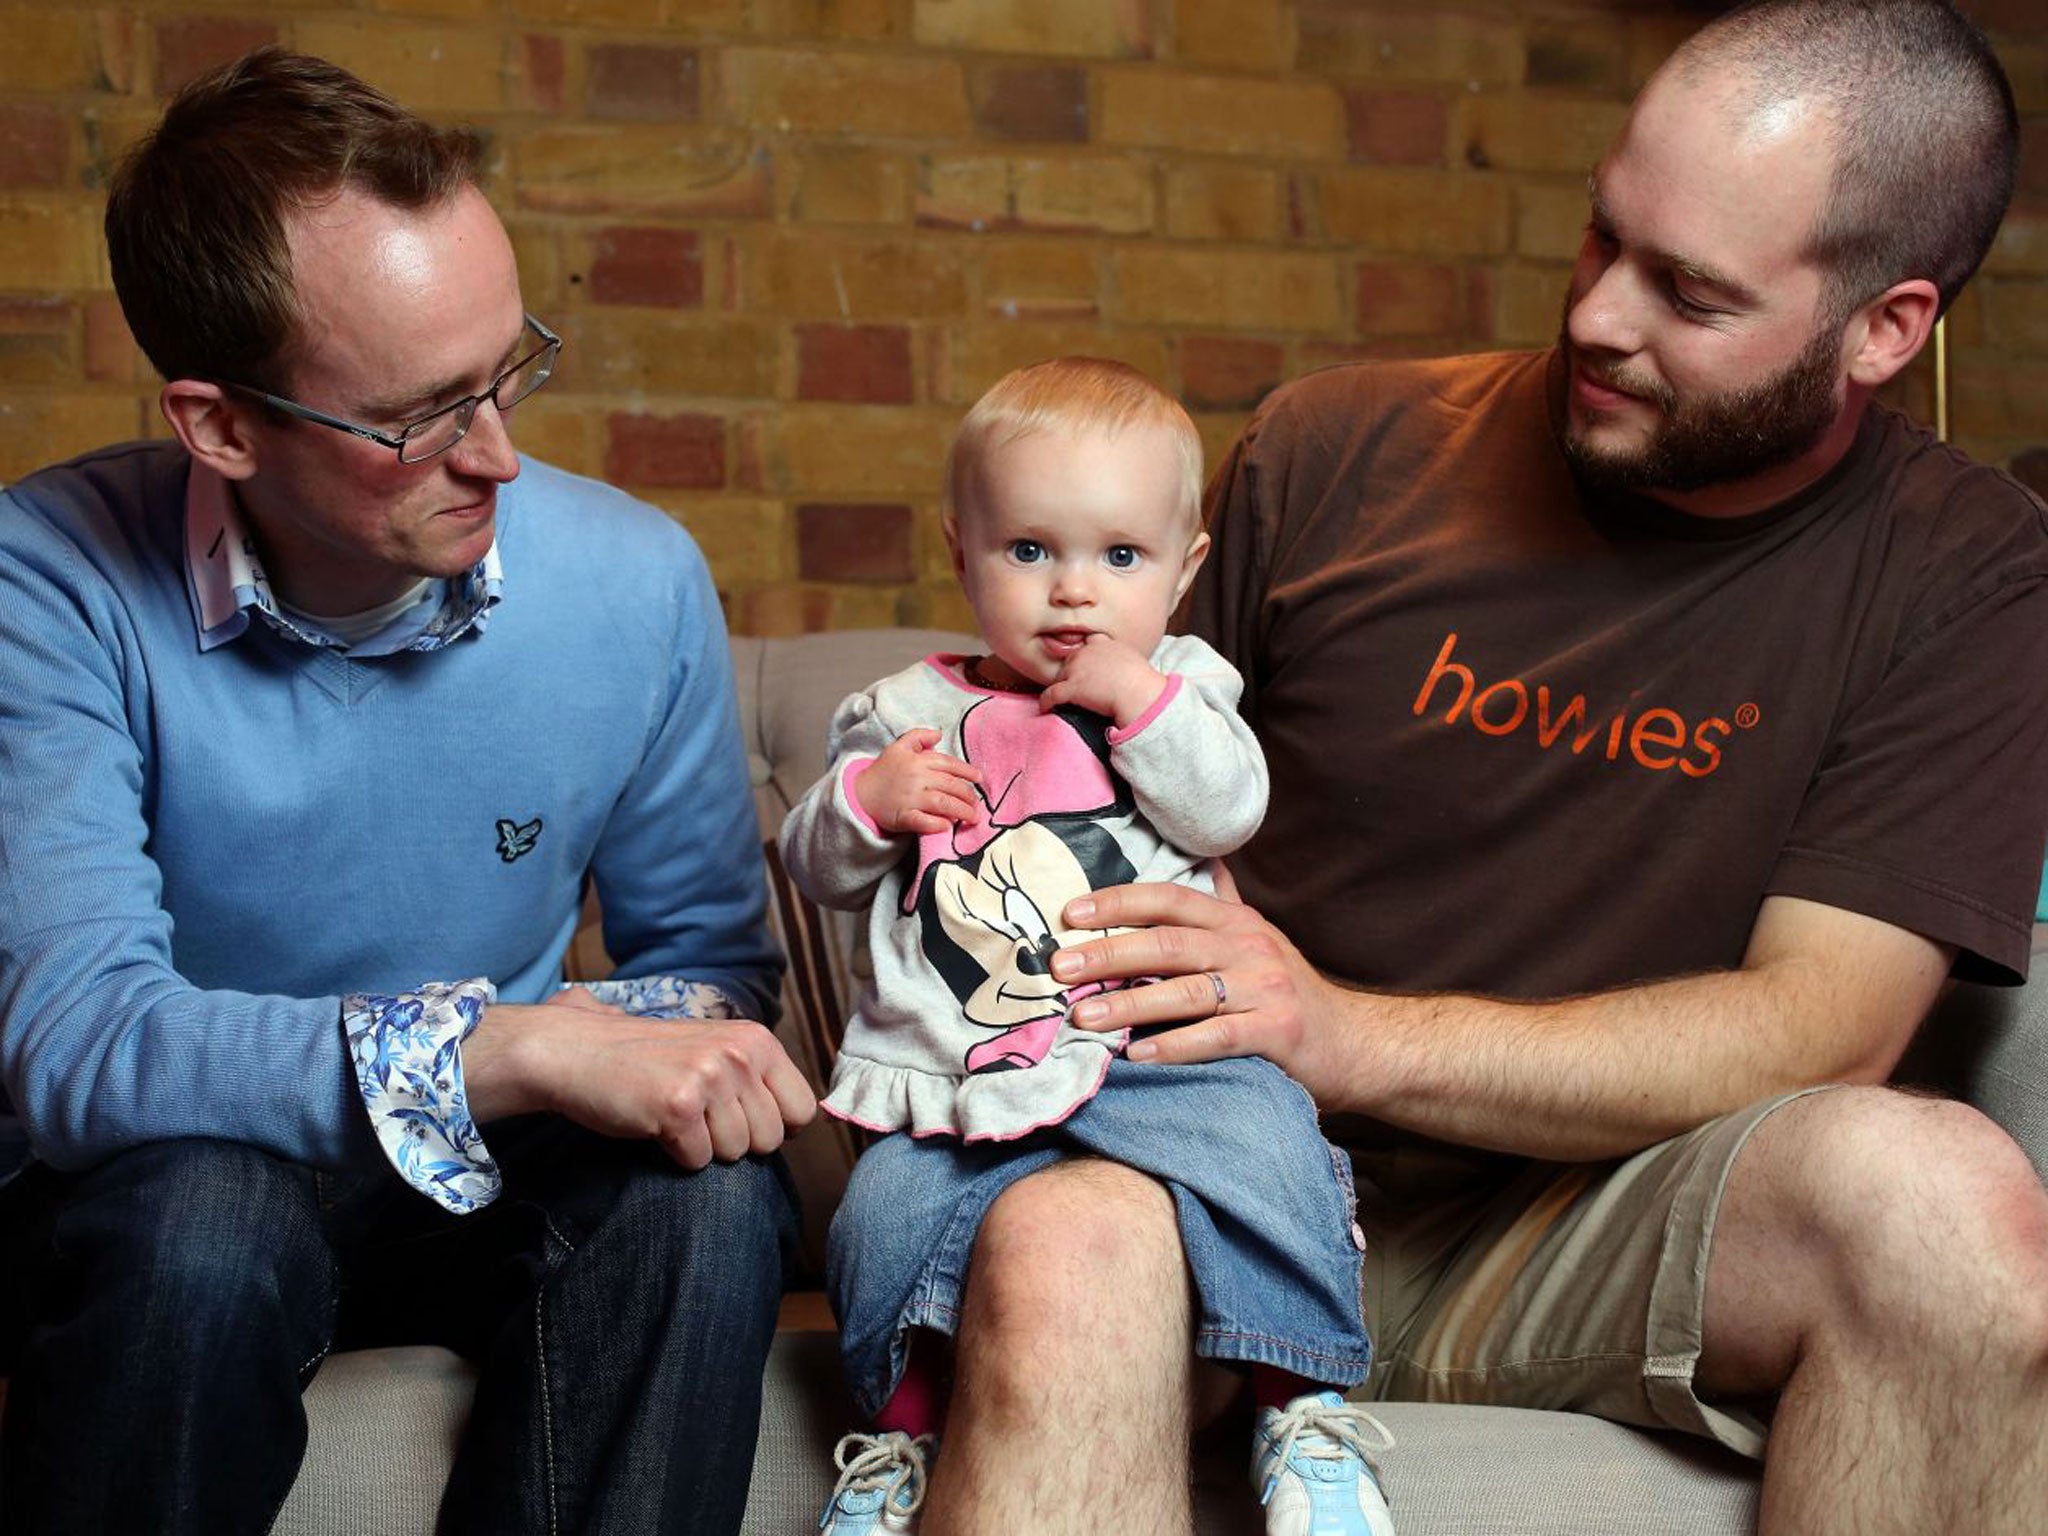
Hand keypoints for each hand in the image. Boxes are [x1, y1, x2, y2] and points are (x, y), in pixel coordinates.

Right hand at [469, 991, 818, 1168]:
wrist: (578, 1051)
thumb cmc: (648, 1061)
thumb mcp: (716, 1052)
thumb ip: (758, 1079)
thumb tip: (803, 1123)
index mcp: (757, 1039)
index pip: (803, 1110)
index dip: (774, 1127)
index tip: (739, 1119)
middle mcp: (740, 1054)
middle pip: (771, 1139)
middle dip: (735, 1141)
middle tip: (697, 1116)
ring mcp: (710, 1077)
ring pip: (736, 1153)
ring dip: (703, 1147)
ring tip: (675, 1116)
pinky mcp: (678, 1106)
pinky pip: (698, 1161)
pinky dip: (675, 1155)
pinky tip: (655, 1124)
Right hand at [854, 727, 983, 834]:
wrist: (860, 793)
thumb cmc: (883, 770)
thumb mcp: (898, 747)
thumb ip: (918, 736)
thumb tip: (939, 734)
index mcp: (918, 760)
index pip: (950, 764)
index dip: (967, 772)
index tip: (979, 779)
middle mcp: (917, 778)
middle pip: (952, 786)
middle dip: (969, 796)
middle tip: (977, 805)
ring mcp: (910, 798)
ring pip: (943, 803)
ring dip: (962, 811)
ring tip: (972, 817)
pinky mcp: (903, 816)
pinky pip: (924, 821)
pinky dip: (938, 824)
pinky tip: (947, 826)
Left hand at [1038, 634, 1168, 726]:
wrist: (1138, 693)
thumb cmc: (1143, 682)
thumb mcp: (1135, 662)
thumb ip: (1123, 662)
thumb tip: (1125, 673)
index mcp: (1105, 644)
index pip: (1089, 643)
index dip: (1086, 654)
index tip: (1087, 663)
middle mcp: (1087, 652)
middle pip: (1071, 659)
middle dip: (1072, 671)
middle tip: (1075, 685)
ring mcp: (1077, 669)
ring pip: (1060, 676)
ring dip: (1060, 685)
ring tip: (1060, 698)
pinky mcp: (1071, 687)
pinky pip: (1052, 694)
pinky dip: (1046, 701)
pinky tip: (1045, 707)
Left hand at [1051, 867, 1352, 1098]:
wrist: (1355, 1043)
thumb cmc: (1289, 994)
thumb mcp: (1256, 940)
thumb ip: (1222, 906)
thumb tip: (1203, 860)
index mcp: (1235, 921)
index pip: (1168, 899)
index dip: (1118, 903)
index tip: (1070, 914)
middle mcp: (1249, 946)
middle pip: (1167, 943)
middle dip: (1108, 952)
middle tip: (1060, 967)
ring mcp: (1265, 988)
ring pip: (1186, 991)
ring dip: (1129, 1003)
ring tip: (1083, 1017)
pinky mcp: (1276, 1031)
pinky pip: (1217, 1037)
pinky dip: (1175, 1045)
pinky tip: (1139, 1053)